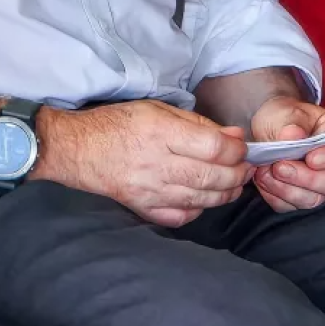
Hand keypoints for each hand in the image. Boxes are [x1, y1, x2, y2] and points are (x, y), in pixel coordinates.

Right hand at [36, 99, 251, 228]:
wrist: (78, 149)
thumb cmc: (118, 123)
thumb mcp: (156, 109)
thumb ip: (196, 123)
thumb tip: (233, 136)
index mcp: (161, 131)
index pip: (213, 146)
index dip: (236, 149)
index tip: (242, 147)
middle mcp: (157, 163)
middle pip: (212, 176)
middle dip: (238, 173)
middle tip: (246, 168)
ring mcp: (150, 190)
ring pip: (202, 198)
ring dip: (226, 193)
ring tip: (233, 184)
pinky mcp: (143, 207)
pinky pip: (181, 216)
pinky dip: (198, 210)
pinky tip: (203, 199)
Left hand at [248, 98, 324, 213]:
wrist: (266, 130)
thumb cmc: (283, 118)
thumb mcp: (285, 112)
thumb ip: (291, 123)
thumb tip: (293, 136)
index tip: (310, 158)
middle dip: (307, 179)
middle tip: (280, 167)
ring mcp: (321, 184)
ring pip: (314, 200)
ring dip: (286, 189)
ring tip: (265, 171)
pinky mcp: (302, 196)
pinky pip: (292, 206)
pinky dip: (275, 195)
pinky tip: (263, 178)